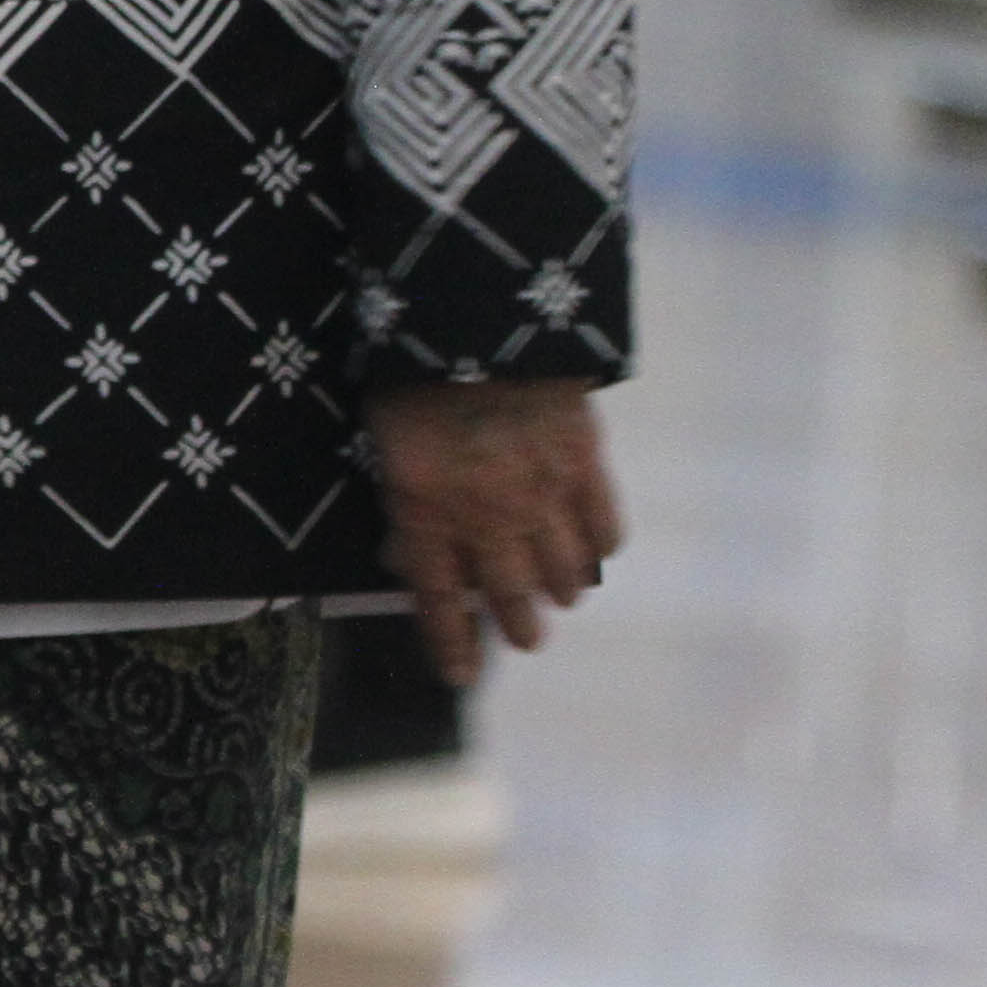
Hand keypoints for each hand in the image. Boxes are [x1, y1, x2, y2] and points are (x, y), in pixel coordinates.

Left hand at [365, 378, 621, 687]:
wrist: (477, 310)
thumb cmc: (410, 368)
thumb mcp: (381, 439)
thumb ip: (401, 499)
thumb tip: (405, 550)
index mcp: (425, 511)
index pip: (439, 601)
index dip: (451, 645)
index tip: (460, 676)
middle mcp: (488, 518)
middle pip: (512, 600)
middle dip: (518, 627)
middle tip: (525, 636)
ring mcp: (543, 494)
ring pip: (564, 576)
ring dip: (560, 593)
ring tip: (557, 595)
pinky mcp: (586, 464)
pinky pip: (605, 530)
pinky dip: (599, 547)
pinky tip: (592, 549)